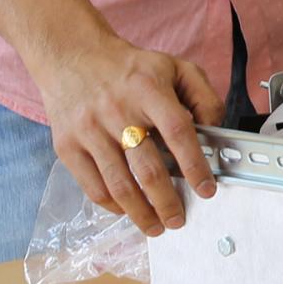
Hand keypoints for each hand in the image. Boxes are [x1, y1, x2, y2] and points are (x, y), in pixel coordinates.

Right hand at [30, 28, 222, 237]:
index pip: (177, 132)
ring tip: (156, 226)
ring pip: (119, 184)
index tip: (206, 189)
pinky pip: (92, 186)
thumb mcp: (175, 67)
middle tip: (179, 219)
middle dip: (167, 202)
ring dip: (141, 213)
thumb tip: (214, 132)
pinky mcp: (68, 146)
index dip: (194, 164)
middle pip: (147, 167)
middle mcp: (117, 111)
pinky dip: (113, 206)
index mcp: (148, 89)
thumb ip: (203, 96)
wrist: (72, 57)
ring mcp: (89, 130)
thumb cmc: (130, 68)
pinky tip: (128, 211)